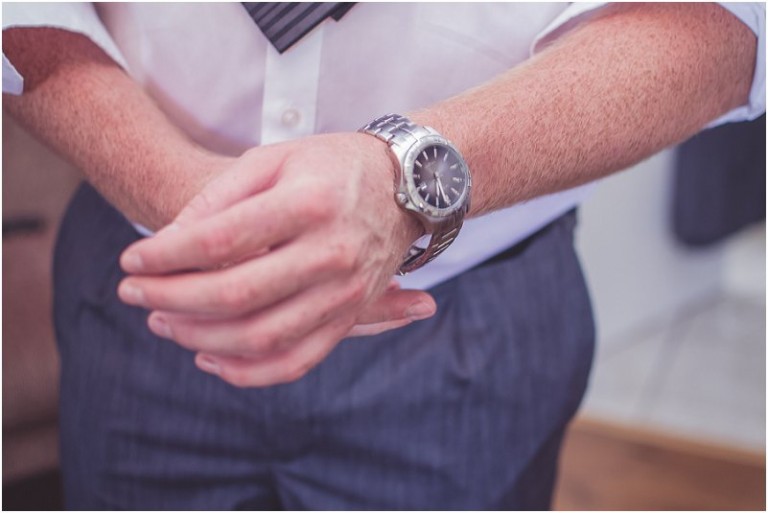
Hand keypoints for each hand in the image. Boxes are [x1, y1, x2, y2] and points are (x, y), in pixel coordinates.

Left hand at [117, 133, 436, 386]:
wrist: (405, 188)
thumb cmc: (332, 166)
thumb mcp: (275, 159)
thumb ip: (220, 197)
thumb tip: (169, 242)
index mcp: (309, 204)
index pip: (221, 239)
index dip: (165, 255)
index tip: (131, 260)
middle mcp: (332, 253)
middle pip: (236, 294)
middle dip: (170, 298)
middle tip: (132, 294)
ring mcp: (345, 292)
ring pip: (261, 336)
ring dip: (199, 337)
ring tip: (161, 322)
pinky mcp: (349, 316)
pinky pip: (295, 362)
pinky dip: (247, 372)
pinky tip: (208, 359)